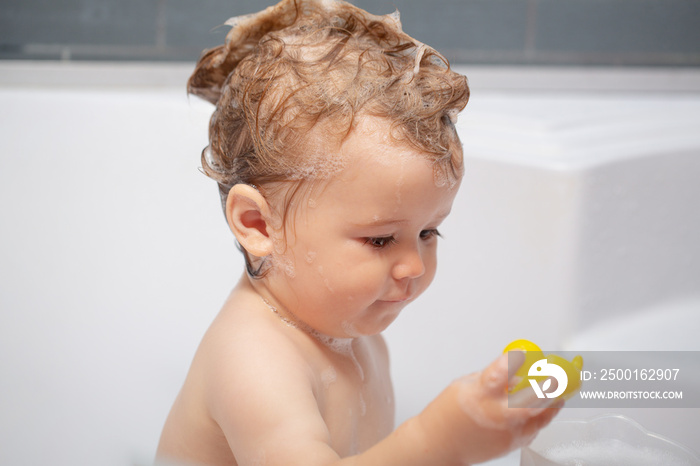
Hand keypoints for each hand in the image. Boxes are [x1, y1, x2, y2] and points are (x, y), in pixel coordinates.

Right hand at [414, 352, 562, 464]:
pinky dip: (543, 414)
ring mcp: (507, 432)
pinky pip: (536, 427)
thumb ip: (493, 377)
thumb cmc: (448, 414)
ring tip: (563, 386)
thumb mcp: (465, 385)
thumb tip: (518, 371)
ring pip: (541, 415)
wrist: (441, 444)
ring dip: (554, 399)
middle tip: (562, 372)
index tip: (523, 351)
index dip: (513, 361)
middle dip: (550, 384)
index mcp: (479, 394)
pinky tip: (547, 404)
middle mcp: (495, 414)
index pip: (498, 374)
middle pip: (530, 399)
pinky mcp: (514, 443)